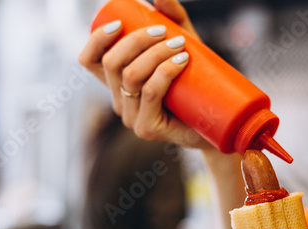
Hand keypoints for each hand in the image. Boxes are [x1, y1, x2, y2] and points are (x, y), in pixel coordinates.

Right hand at [79, 0, 212, 150]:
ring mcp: (131, 118)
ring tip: (180, 44)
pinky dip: (165, 71)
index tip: (119, 23)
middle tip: (164, 31)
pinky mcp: (147, 129)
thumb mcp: (184, 46)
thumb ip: (173, 19)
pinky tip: (181, 61)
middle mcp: (119, 101)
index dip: (96, 39)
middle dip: (136, 40)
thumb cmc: (198, 84)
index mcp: (118, 83)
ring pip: (131, 76)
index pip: (89, 61)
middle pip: (112, 63)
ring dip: (155, 53)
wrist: (218, 122)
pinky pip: (150, 92)